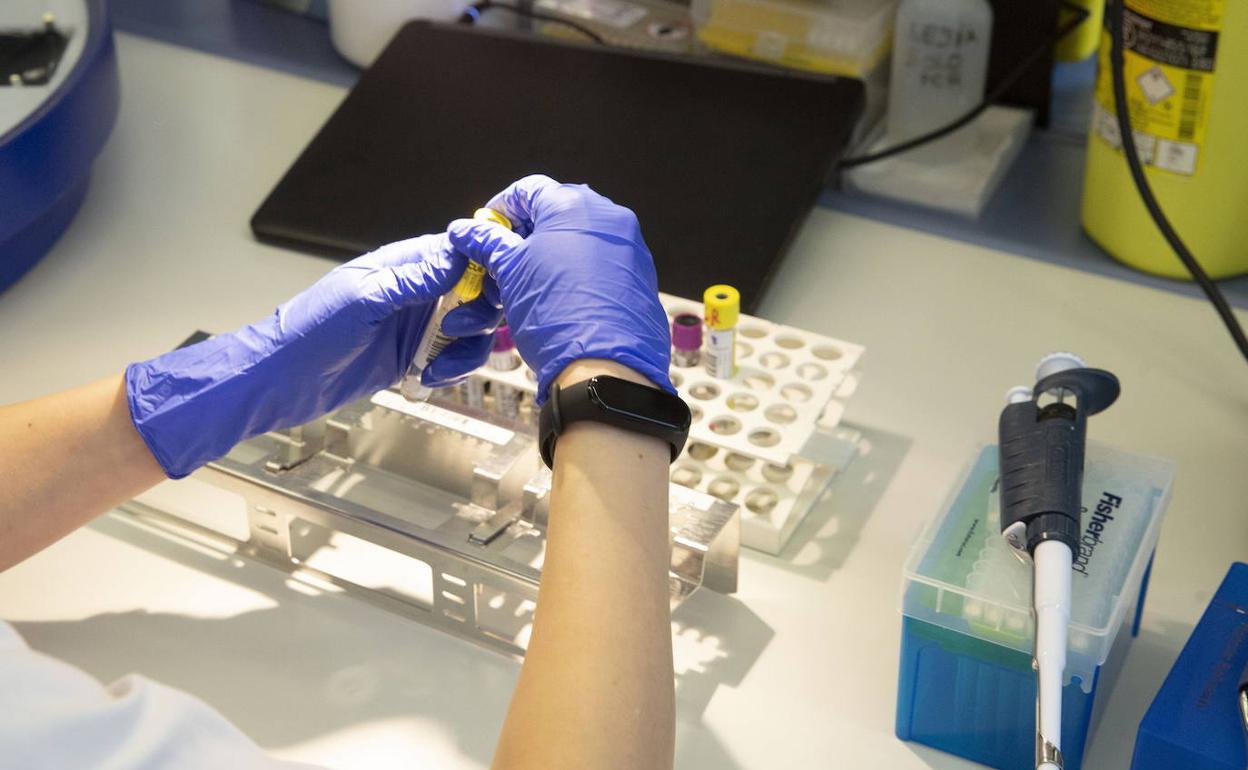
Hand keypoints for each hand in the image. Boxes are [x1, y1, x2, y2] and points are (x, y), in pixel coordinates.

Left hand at [127, 235, 501, 477]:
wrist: (281, 380)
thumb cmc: (309, 331)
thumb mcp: (364, 300)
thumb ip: (414, 280)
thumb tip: (458, 257)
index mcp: (403, 265)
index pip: (460, 253)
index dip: (484, 267)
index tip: (489, 290)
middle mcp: (416, 292)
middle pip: (477, 293)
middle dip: (479, 313)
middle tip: (457, 330)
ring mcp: (417, 326)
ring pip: (471, 330)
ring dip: (467, 349)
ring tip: (439, 365)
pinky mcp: (414, 357)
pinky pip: (453, 359)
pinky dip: (452, 370)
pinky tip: (428, 378)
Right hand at [440, 175, 672, 400]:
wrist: (606, 367)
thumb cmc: (555, 314)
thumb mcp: (510, 274)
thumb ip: (488, 243)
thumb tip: (465, 229)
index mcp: (573, 205)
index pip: (528, 189)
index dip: (501, 209)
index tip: (486, 231)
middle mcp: (608, 216)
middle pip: (557, 212)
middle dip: (526, 234)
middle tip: (504, 261)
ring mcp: (629, 245)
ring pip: (581, 238)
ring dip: (551, 254)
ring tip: (530, 284)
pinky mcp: (641, 274)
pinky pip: (603, 262)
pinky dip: (579, 271)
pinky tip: (562, 297)